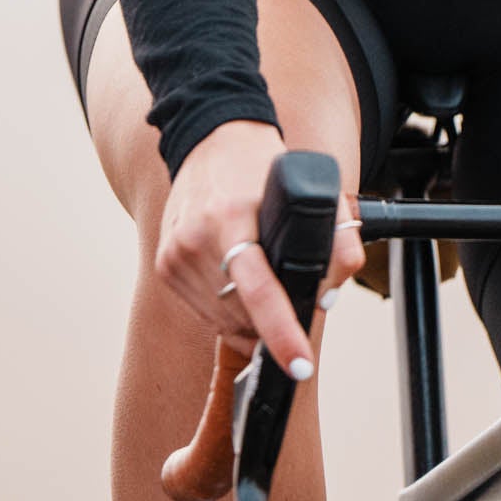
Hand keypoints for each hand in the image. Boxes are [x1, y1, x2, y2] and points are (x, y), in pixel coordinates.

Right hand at [155, 120, 363, 380]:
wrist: (210, 137)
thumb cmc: (261, 167)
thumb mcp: (308, 188)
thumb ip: (336, 238)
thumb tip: (328, 294)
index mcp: (231, 216)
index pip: (258, 288)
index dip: (281, 331)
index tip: (300, 362)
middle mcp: (196, 236)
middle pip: (243, 314)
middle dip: (275, 324)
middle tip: (292, 303)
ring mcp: (175, 252)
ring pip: (223, 321)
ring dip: (250, 321)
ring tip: (264, 286)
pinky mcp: (165, 264)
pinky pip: (204, 311)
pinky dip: (227, 310)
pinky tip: (237, 281)